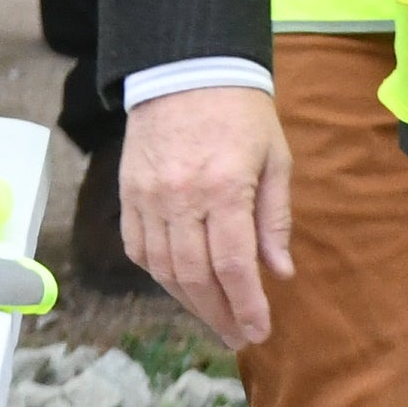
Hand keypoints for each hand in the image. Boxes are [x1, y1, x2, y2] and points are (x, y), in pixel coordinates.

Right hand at [118, 87, 291, 347]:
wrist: (186, 70)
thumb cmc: (242, 114)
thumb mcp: (276, 160)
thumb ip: (275, 219)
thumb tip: (280, 273)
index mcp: (224, 188)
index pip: (232, 265)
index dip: (245, 304)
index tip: (259, 331)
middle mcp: (180, 198)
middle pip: (195, 276)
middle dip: (219, 314)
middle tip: (239, 336)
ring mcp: (147, 198)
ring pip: (164, 269)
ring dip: (190, 302)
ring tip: (216, 319)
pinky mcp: (128, 195)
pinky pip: (139, 249)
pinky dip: (160, 275)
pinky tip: (182, 288)